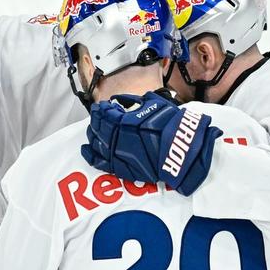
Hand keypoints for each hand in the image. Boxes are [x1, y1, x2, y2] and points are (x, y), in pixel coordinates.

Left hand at [81, 92, 219, 195]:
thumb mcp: (156, 104)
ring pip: (96, 143)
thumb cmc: (172, 127)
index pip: (104, 113)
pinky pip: (99, 161)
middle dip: (97, 120)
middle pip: (98, 127)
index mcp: (123, 121)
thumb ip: (136, 102)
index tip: (103, 106)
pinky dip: (90, 155)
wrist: (183, 151)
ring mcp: (117, 153)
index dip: (102, 109)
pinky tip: (86, 149)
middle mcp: (116, 137)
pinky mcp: (121, 168)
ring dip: (93, 134)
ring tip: (94, 130)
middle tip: (98, 116)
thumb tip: (124, 101)